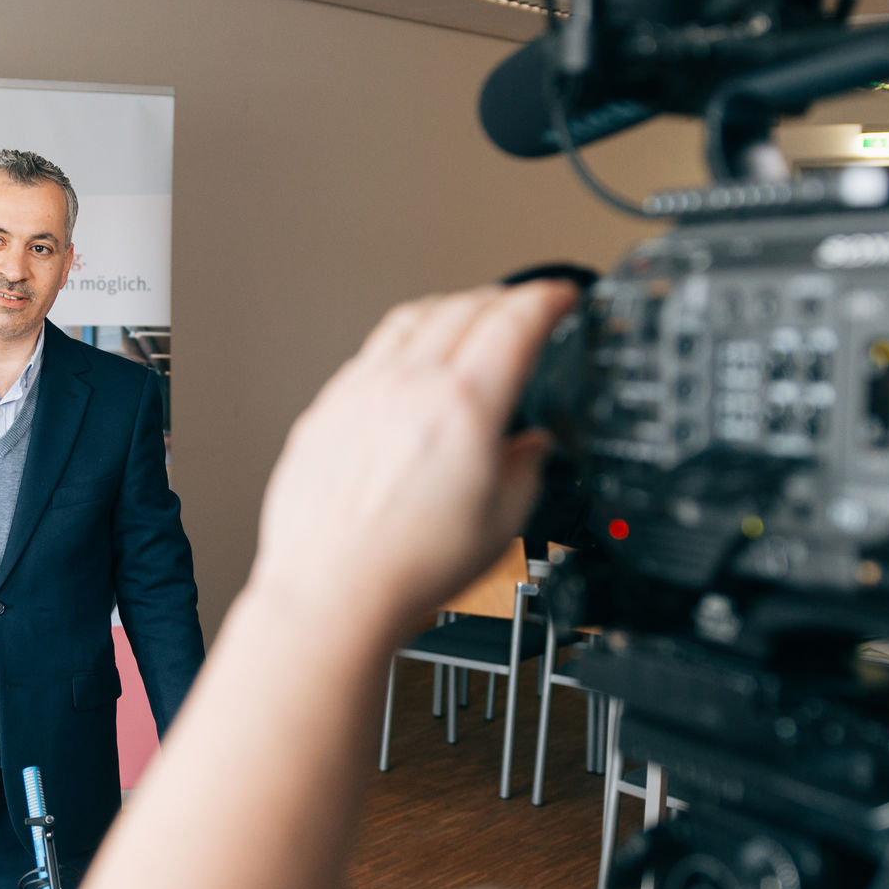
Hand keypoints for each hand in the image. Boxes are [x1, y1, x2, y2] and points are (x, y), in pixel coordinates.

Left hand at [247, 281, 576, 638]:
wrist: (333, 591)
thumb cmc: (407, 568)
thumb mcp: (503, 523)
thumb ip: (526, 469)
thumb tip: (531, 448)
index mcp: (464, 405)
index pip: (516, 320)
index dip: (548, 298)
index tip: (561, 297)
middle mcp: (408, 385)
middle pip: (465, 306)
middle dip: (506, 299)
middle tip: (525, 308)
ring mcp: (361, 392)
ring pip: (412, 318)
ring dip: (452, 307)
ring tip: (469, 319)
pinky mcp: (327, 410)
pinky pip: (371, 352)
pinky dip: (404, 342)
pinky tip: (409, 364)